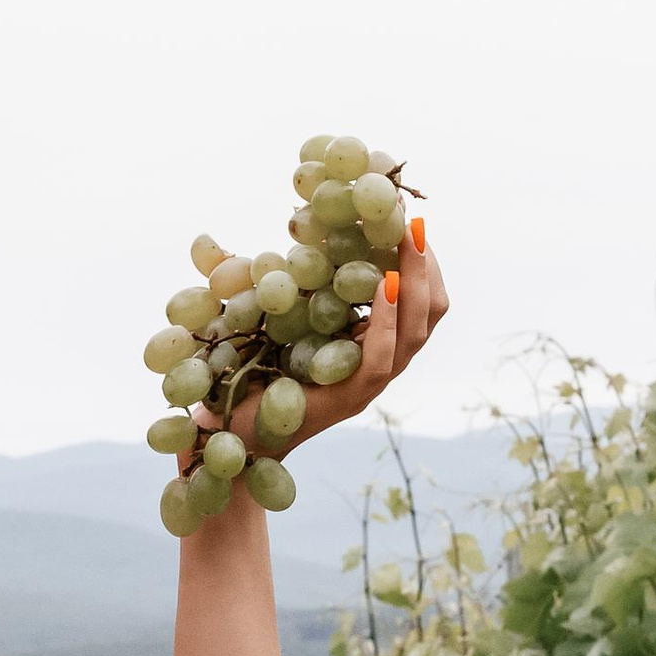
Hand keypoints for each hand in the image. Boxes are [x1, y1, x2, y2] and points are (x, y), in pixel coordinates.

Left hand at [228, 226, 449, 457]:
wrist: (228, 432)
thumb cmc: (248, 375)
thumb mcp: (275, 317)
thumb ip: (291, 283)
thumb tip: (284, 225)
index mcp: (368, 346)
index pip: (415, 304)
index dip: (420, 265)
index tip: (407, 223)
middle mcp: (378, 365)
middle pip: (427, 316)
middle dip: (426, 268)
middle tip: (414, 225)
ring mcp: (368, 385)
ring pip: (414, 336)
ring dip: (415, 285)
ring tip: (408, 243)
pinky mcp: (350, 399)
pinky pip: (382, 358)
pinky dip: (388, 320)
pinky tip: (384, 285)